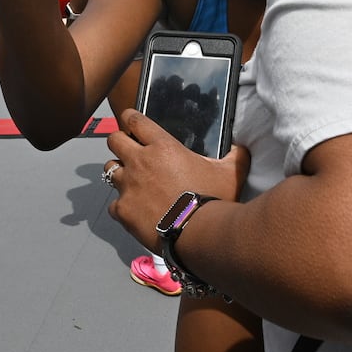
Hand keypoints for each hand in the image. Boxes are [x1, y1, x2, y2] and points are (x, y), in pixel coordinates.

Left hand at [104, 110, 249, 251]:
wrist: (197, 234)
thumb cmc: (213, 199)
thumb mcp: (231, 174)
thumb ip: (236, 156)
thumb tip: (242, 149)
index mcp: (162, 146)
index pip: (135, 120)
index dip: (130, 117)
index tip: (130, 120)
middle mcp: (140, 161)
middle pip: (113, 140)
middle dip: (119, 143)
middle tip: (130, 152)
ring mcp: (128, 186)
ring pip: (109, 170)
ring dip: (118, 173)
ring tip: (130, 182)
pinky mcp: (122, 210)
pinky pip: (114, 204)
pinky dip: (122, 206)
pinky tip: (134, 211)